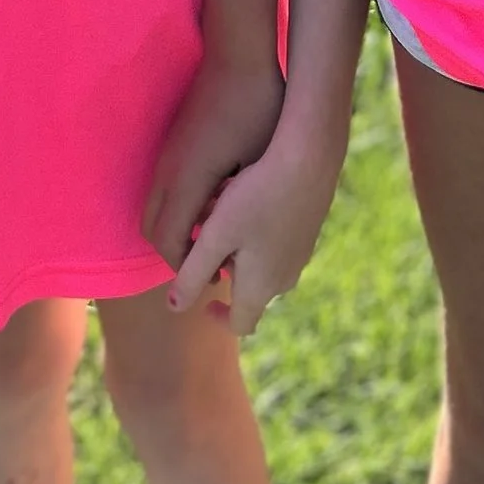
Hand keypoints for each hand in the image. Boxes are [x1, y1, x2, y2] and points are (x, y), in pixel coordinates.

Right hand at [144, 54, 285, 272]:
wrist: (239, 55)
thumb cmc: (258, 107)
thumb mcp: (258, 164)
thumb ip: (243, 207)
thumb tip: (242, 242)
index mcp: (187, 181)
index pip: (171, 244)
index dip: (189, 270)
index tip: (218, 277)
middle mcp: (168, 172)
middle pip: (152, 231)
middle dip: (176, 254)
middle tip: (210, 264)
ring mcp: (166, 156)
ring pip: (154, 209)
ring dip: (177, 229)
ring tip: (213, 238)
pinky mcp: (171, 144)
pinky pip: (163, 190)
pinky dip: (179, 208)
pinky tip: (214, 204)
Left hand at [167, 106, 350, 336]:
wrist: (309, 159)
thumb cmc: (256, 199)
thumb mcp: (215, 236)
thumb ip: (191, 274)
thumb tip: (175, 307)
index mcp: (261, 286)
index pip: (241, 324)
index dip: (221, 318)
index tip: (206, 302)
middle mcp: (285, 278)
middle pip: (251, 291)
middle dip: (226, 273)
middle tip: (208, 242)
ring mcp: (301, 255)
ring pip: (264, 266)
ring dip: (240, 252)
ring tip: (224, 215)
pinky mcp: (309, 232)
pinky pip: (277, 246)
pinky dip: (258, 236)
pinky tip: (250, 202)